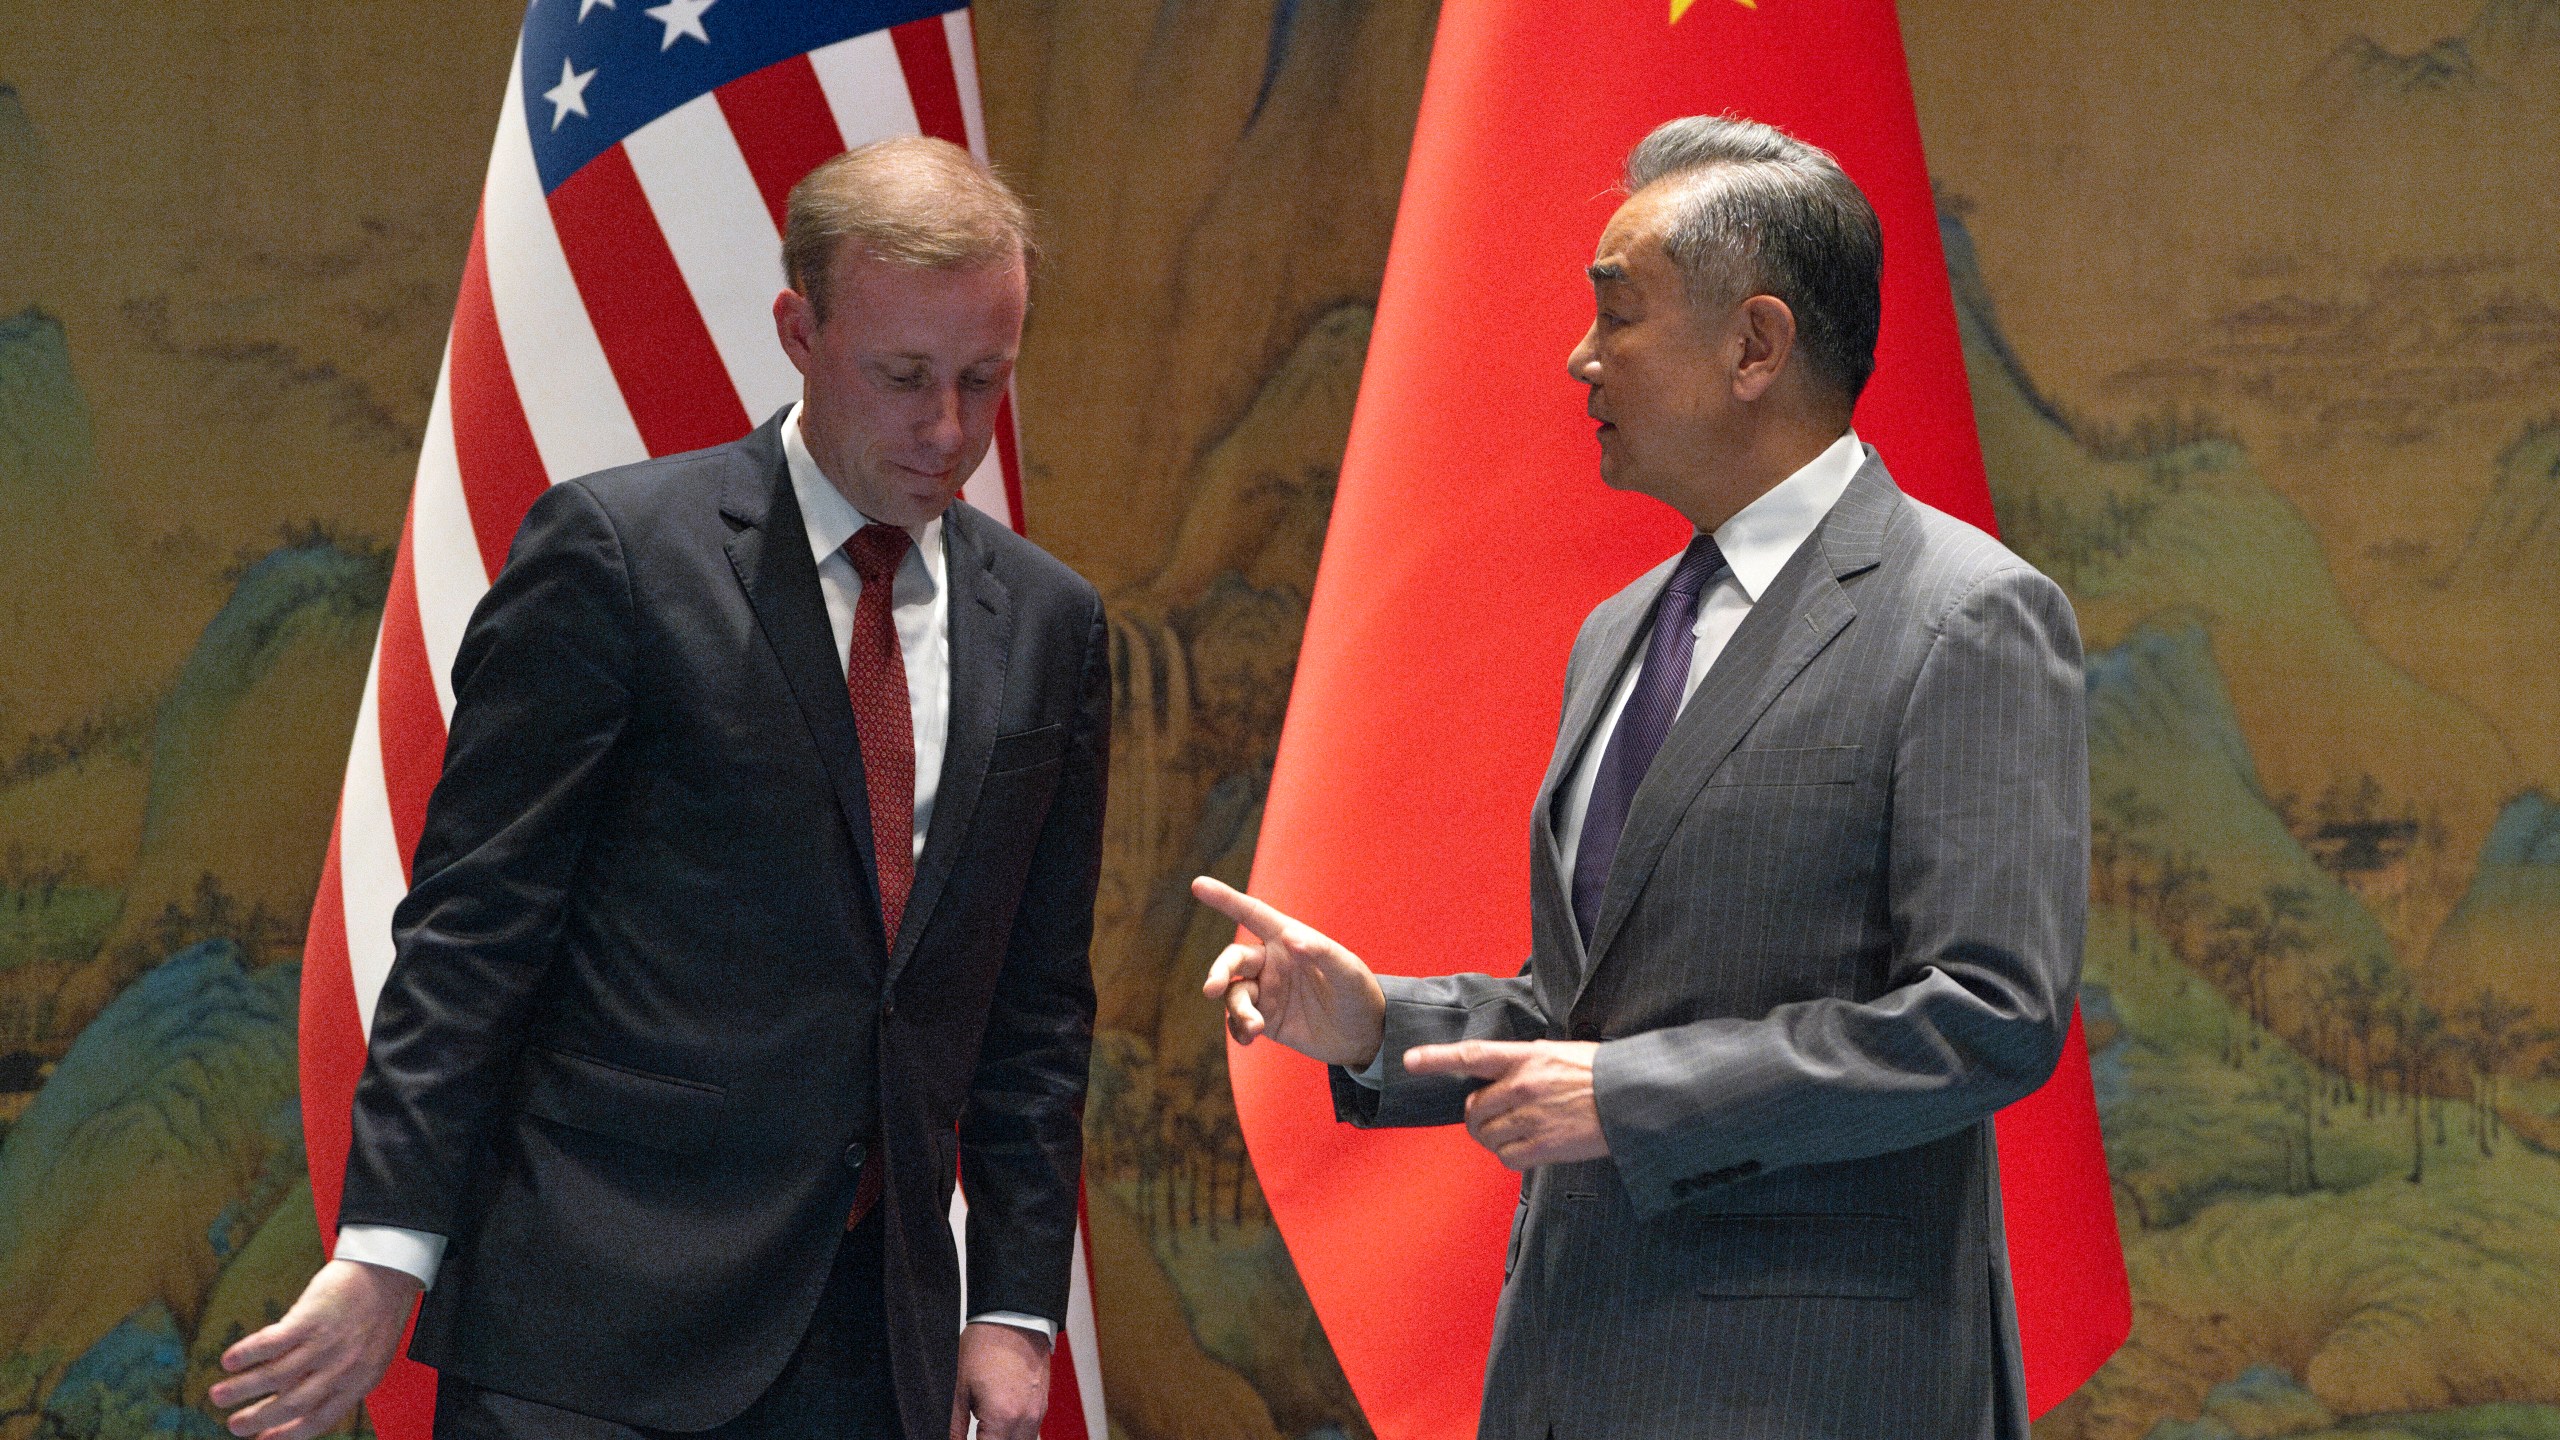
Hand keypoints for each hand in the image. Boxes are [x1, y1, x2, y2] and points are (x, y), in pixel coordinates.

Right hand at [208, 1258, 420, 1438]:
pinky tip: (229, 1360)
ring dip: (242, 1389)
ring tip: (218, 1396)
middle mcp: (341, 1368)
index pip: (318, 1420)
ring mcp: (325, 1343)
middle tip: (234, 1426)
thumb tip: (294, 1401)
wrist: (389, 1273)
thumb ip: (337, 1380)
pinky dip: (248, 1353)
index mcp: (359, 1382)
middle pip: (292, 1404)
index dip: (287, 1435)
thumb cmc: (377, 1315)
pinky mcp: (311, 1317)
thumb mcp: (368, 1357)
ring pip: (276, 1376)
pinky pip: (273, 1343)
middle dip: (258, 1419)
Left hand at [951, 1320, 1049, 1439]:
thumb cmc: (986, 1346)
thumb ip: (955, 1426)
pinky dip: (1016, 1434)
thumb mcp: (960, 1389)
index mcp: (1002, 1418)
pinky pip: (1031, 1432)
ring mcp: (1038, 1413)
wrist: (1013, 1318)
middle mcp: (1026, 1420)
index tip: (965, 1439)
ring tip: (986, 1428)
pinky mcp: (1043, 1405)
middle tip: (977, 1432)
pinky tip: (1001, 1421)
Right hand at [1193, 876, 1386, 1068]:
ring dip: (1238, 1010)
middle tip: (1212, 990)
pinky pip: (1239, 1022)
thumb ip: (1322, 954)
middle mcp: (1271, 962)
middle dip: (1219, 972)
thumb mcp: (1348, 972)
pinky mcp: (1265, 1020)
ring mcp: (1266, 992)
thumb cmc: (1360, 993)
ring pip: (1234, 995)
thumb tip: (1292, 938)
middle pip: (1233, 959)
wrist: (1364, 1036)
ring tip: (1255, 1028)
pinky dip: (1238, 1030)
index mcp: (1287, 939)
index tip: (1198, 884)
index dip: (1225, 899)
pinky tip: (1249, 1039)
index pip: (1252, 914)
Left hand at [1404, 1040, 1608, 1169]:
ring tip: (1513, 1132)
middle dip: (1477, 1115)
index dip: (1437, 1058)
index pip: (1473, 1055)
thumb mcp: (1558, 1053)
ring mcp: (1532, 1117)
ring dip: (1491, 1137)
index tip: (1409, 1061)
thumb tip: (1496, 1078)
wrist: (1633, 1098)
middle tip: (1492, 1116)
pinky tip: (1527, 1146)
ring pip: (1486, 1135)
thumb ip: (1523, 1063)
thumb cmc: (1598, 1074)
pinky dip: (1510, 1155)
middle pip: (1474, 1108)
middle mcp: (1524, 1086)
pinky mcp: (1545, 1146)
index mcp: (1527, 1057)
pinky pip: (1506, 1157)